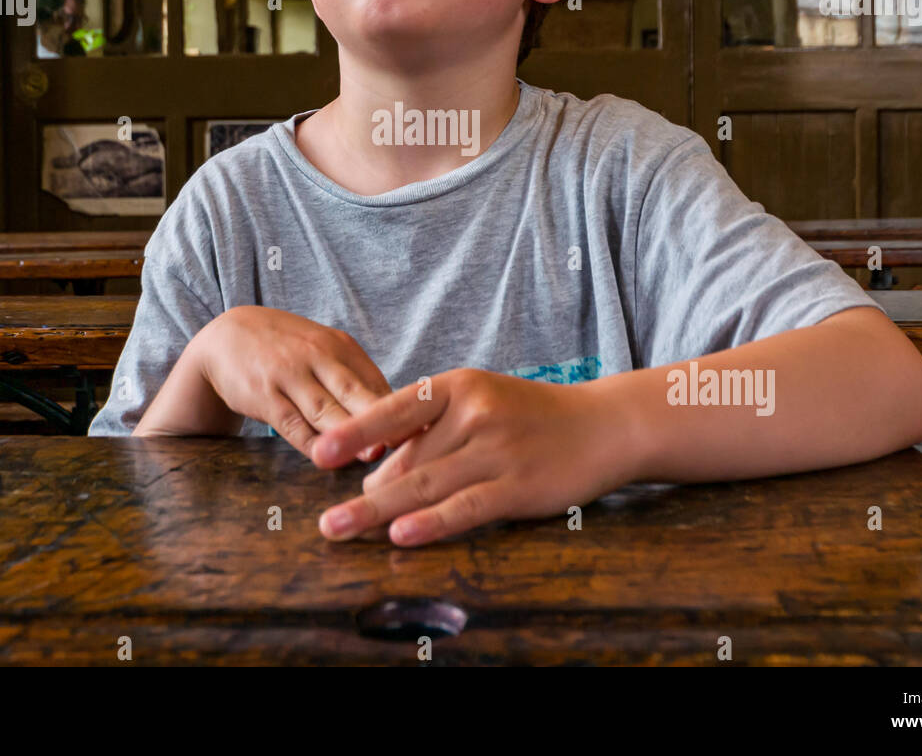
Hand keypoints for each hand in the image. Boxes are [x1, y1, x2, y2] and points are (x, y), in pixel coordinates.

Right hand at [200, 306, 393, 462]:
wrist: (227, 336)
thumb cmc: (287, 351)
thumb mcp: (322, 351)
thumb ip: (354, 378)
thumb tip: (397, 416)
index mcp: (339, 346)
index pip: (376, 381)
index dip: (400, 410)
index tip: (424, 434)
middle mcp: (316, 356)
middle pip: (355, 393)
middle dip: (382, 419)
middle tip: (408, 445)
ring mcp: (289, 375)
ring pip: (324, 410)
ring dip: (349, 435)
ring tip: (373, 456)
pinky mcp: (264, 395)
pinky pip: (291, 423)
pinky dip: (310, 442)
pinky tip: (326, 458)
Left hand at [310, 368, 629, 546]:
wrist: (602, 426)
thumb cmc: (529, 416)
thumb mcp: (479, 402)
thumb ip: (431, 431)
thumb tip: (377, 474)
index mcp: (458, 386)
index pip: (396, 408)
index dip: (356, 432)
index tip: (320, 453)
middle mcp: (474, 413)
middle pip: (406, 458)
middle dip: (365, 492)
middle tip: (328, 520)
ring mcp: (496, 450)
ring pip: (425, 484)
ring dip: (377, 511)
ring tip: (340, 528)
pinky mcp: (517, 486)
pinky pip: (465, 507)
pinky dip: (431, 523)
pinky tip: (401, 535)